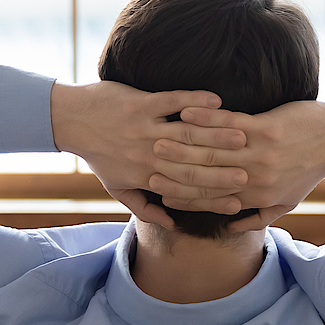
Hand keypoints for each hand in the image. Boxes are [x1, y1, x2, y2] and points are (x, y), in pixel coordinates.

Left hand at [49, 82, 248, 222]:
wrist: (70, 120)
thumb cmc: (97, 154)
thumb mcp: (116, 188)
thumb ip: (145, 208)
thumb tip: (172, 224)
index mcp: (144, 178)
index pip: (186, 190)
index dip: (213, 195)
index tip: (240, 198)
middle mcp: (147, 155)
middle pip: (192, 164)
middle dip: (224, 167)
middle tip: (253, 169)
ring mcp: (144, 128)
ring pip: (187, 134)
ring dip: (217, 134)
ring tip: (244, 136)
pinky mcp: (141, 103)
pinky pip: (172, 101)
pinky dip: (195, 101)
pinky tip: (217, 101)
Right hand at [151, 101, 324, 220]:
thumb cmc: (309, 170)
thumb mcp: (286, 201)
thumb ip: (257, 217)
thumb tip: (230, 227)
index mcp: (256, 198)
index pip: (209, 200)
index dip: (181, 196)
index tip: (158, 189)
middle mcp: (255, 179)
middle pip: (205, 177)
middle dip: (173, 171)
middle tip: (148, 163)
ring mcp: (260, 154)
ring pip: (211, 151)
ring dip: (182, 143)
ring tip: (158, 137)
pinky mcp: (265, 129)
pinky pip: (227, 124)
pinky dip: (205, 118)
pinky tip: (185, 112)